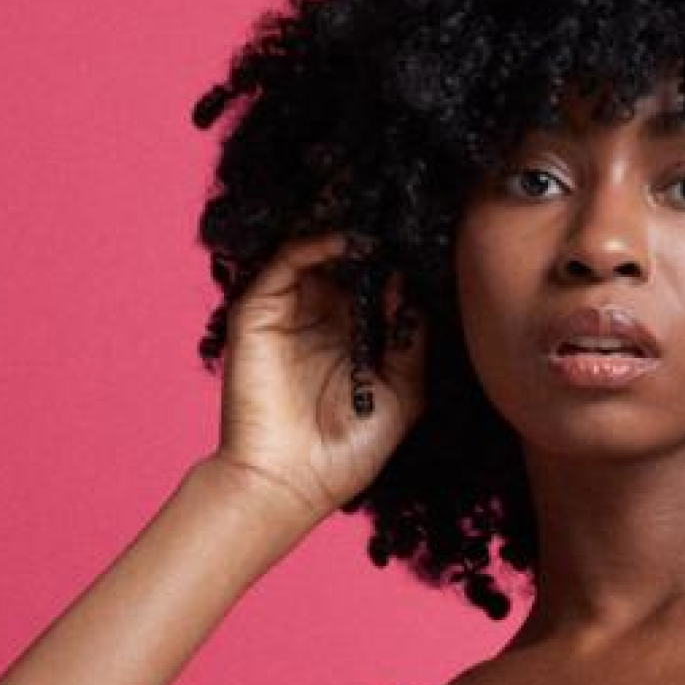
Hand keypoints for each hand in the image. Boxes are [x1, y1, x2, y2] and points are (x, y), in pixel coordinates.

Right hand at [213, 226, 427, 521]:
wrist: (288, 484)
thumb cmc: (347, 452)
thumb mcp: (403, 394)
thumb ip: (410, 340)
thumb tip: (411, 284)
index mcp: (354, 333)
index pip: (375, 277)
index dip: (398, 255)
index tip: (426, 233)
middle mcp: (320, 316)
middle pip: (345, 256)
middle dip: (371, 229)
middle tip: (399, 200)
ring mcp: (288, 311)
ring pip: (313, 249)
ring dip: (344, 224)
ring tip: (376, 204)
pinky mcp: (258, 312)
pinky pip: (284, 262)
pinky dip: (313, 243)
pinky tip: (349, 240)